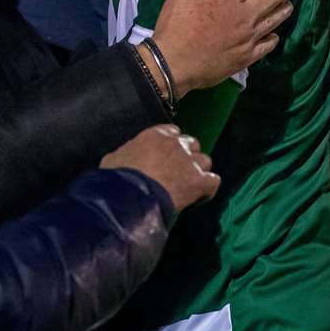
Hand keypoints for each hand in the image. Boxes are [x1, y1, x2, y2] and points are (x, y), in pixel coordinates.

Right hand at [101, 124, 220, 210]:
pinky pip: (213, 181)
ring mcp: (190, 161)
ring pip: (205, 161)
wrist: (128, 196)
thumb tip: (131, 157)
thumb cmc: (116, 178)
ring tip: (188, 186)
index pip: (173, 133)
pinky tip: (198, 197)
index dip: (172, 147)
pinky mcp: (199, 181)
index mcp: (156, 135)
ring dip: (198, 172)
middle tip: (177, 173)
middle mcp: (177, 144)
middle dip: (187, 157)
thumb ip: (130, 152)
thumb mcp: (115, 157)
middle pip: (192, 144)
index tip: (165, 159)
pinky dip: (207, 190)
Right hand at [151, 0, 293, 95]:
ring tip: (289, 5)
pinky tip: (275, 34)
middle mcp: (244, 15)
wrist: (173, 64)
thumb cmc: (175, 26)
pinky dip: (274, 37)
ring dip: (284, 10)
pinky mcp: (247, 57)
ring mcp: (248, 38)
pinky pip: (268, 45)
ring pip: (274, 21)